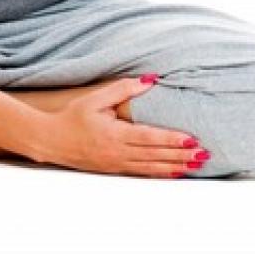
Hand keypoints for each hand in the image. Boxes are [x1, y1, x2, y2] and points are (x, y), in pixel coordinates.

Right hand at [30, 75, 205, 178]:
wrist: (51, 140)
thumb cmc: (72, 118)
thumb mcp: (95, 99)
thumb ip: (122, 89)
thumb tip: (148, 81)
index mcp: (114, 134)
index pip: (149, 137)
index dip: (171, 139)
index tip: (191, 139)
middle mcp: (117, 152)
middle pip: (155, 155)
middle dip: (181, 155)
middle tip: (204, 154)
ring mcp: (117, 163)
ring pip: (152, 167)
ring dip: (176, 166)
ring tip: (196, 164)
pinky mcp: (115, 169)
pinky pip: (143, 173)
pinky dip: (162, 172)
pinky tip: (175, 171)